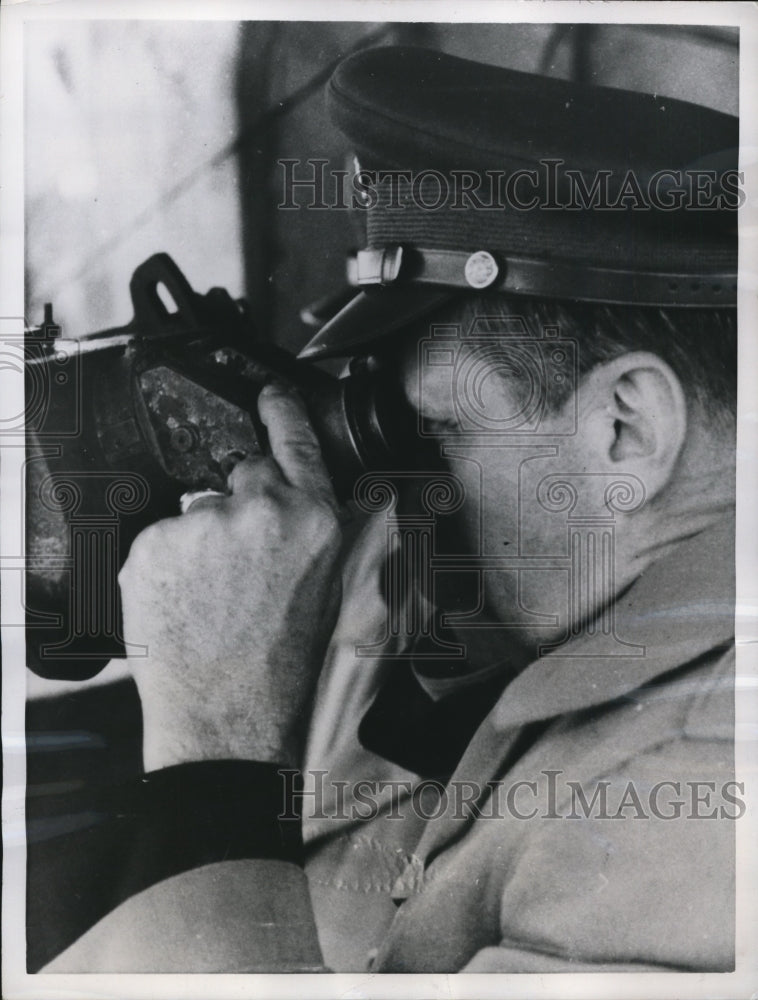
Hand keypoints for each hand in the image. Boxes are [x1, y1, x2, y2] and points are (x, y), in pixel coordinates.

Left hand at [119, 383, 342, 771]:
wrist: (229, 719)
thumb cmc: (280, 668)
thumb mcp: (327, 590)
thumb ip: (317, 532)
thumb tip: (299, 503)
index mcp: (314, 521)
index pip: (296, 442)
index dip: (281, 411)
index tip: (270, 393)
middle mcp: (263, 511)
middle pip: (241, 476)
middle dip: (237, 509)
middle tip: (236, 568)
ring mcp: (205, 525)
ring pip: (196, 514)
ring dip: (199, 544)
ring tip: (209, 600)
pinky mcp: (155, 544)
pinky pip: (158, 540)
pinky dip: (164, 566)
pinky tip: (182, 603)